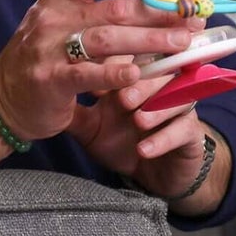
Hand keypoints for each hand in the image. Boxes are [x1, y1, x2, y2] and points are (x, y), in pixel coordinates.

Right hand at [0, 0, 202, 144]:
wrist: (4, 99)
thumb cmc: (49, 55)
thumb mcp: (69, 23)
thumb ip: (107, 11)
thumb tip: (163, 2)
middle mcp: (54, 17)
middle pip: (114, 10)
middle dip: (158, 15)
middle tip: (190, 21)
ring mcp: (49, 48)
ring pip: (108, 39)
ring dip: (149, 41)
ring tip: (181, 45)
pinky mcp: (50, 80)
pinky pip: (88, 74)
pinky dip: (115, 72)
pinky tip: (138, 73)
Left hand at [63, 71, 211, 199]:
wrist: (151, 176)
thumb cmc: (121, 145)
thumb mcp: (90, 127)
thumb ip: (72, 108)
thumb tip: (44, 90)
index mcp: (137, 81)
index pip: (135, 60)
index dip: (124, 59)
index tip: (103, 65)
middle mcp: (162, 91)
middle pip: (162, 74)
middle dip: (143, 84)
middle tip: (124, 99)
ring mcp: (180, 111)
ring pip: (178, 99)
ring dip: (157, 110)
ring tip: (139, 120)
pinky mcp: (192, 135)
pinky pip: (184, 131)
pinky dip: (163, 140)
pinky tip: (144, 150)